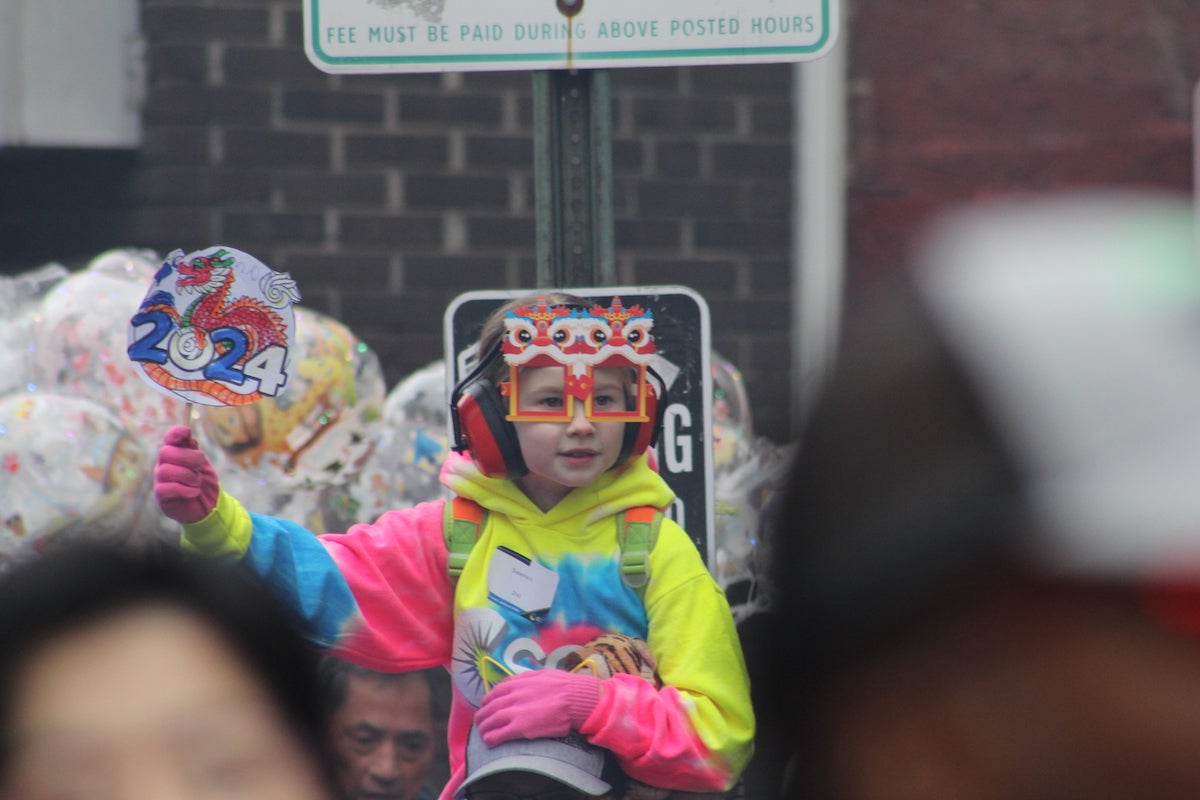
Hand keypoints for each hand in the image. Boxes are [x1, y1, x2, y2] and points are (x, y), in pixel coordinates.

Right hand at [155, 425, 219, 523]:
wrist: (208, 506)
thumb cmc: (203, 482)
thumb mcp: (203, 464)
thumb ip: (194, 450)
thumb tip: (186, 433)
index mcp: (175, 453)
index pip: (170, 438)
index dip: (175, 433)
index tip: (186, 433)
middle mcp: (164, 464)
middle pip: (165, 453)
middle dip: (188, 458)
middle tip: (200, 467)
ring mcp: (161, 480)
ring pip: (165, 471)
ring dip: (188, 476)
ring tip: (197, 483)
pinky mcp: (161, 496)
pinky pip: (166, 488)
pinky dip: (184, 489)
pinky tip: (194, 492)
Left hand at [475, 669, 601, 745]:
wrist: (575, 699)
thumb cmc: (564, 686)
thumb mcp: (543, 674)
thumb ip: (527, 677)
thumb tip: (518, 679)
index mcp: (518, 682)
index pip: (495, 692)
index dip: (488, 700)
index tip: (486, 705)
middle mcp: (513, 696)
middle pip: (490, 706)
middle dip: (482, 715)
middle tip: (480, 721)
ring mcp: (515, 712)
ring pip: (491, 720)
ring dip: (484, 728)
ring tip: (482, 733)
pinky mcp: (520, 728)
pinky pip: (499, 734)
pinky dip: (491, 738)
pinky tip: (489, 743)